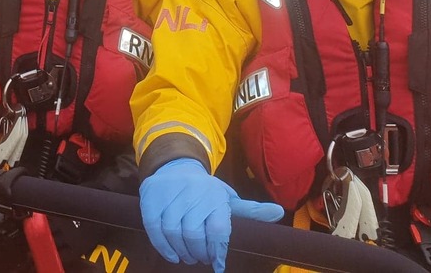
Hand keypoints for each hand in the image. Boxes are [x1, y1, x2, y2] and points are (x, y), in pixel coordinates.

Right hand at [139, 157, 283, 272]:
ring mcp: (170, 193)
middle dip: (198, 253)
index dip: (218, 251)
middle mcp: (193, 192)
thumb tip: (279, 212)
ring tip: (187, 256)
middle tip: (200, 259)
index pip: (218, 230)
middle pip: (193, 233)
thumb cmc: (205, 192)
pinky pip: (154, 227)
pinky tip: (172, 255)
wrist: (175, 167)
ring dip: (180, 251)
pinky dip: (163, 246)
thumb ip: (250, 211)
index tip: (217, 263)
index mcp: (215, 196)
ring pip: (173, 231)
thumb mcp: (228, 199)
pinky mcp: (152, 197)